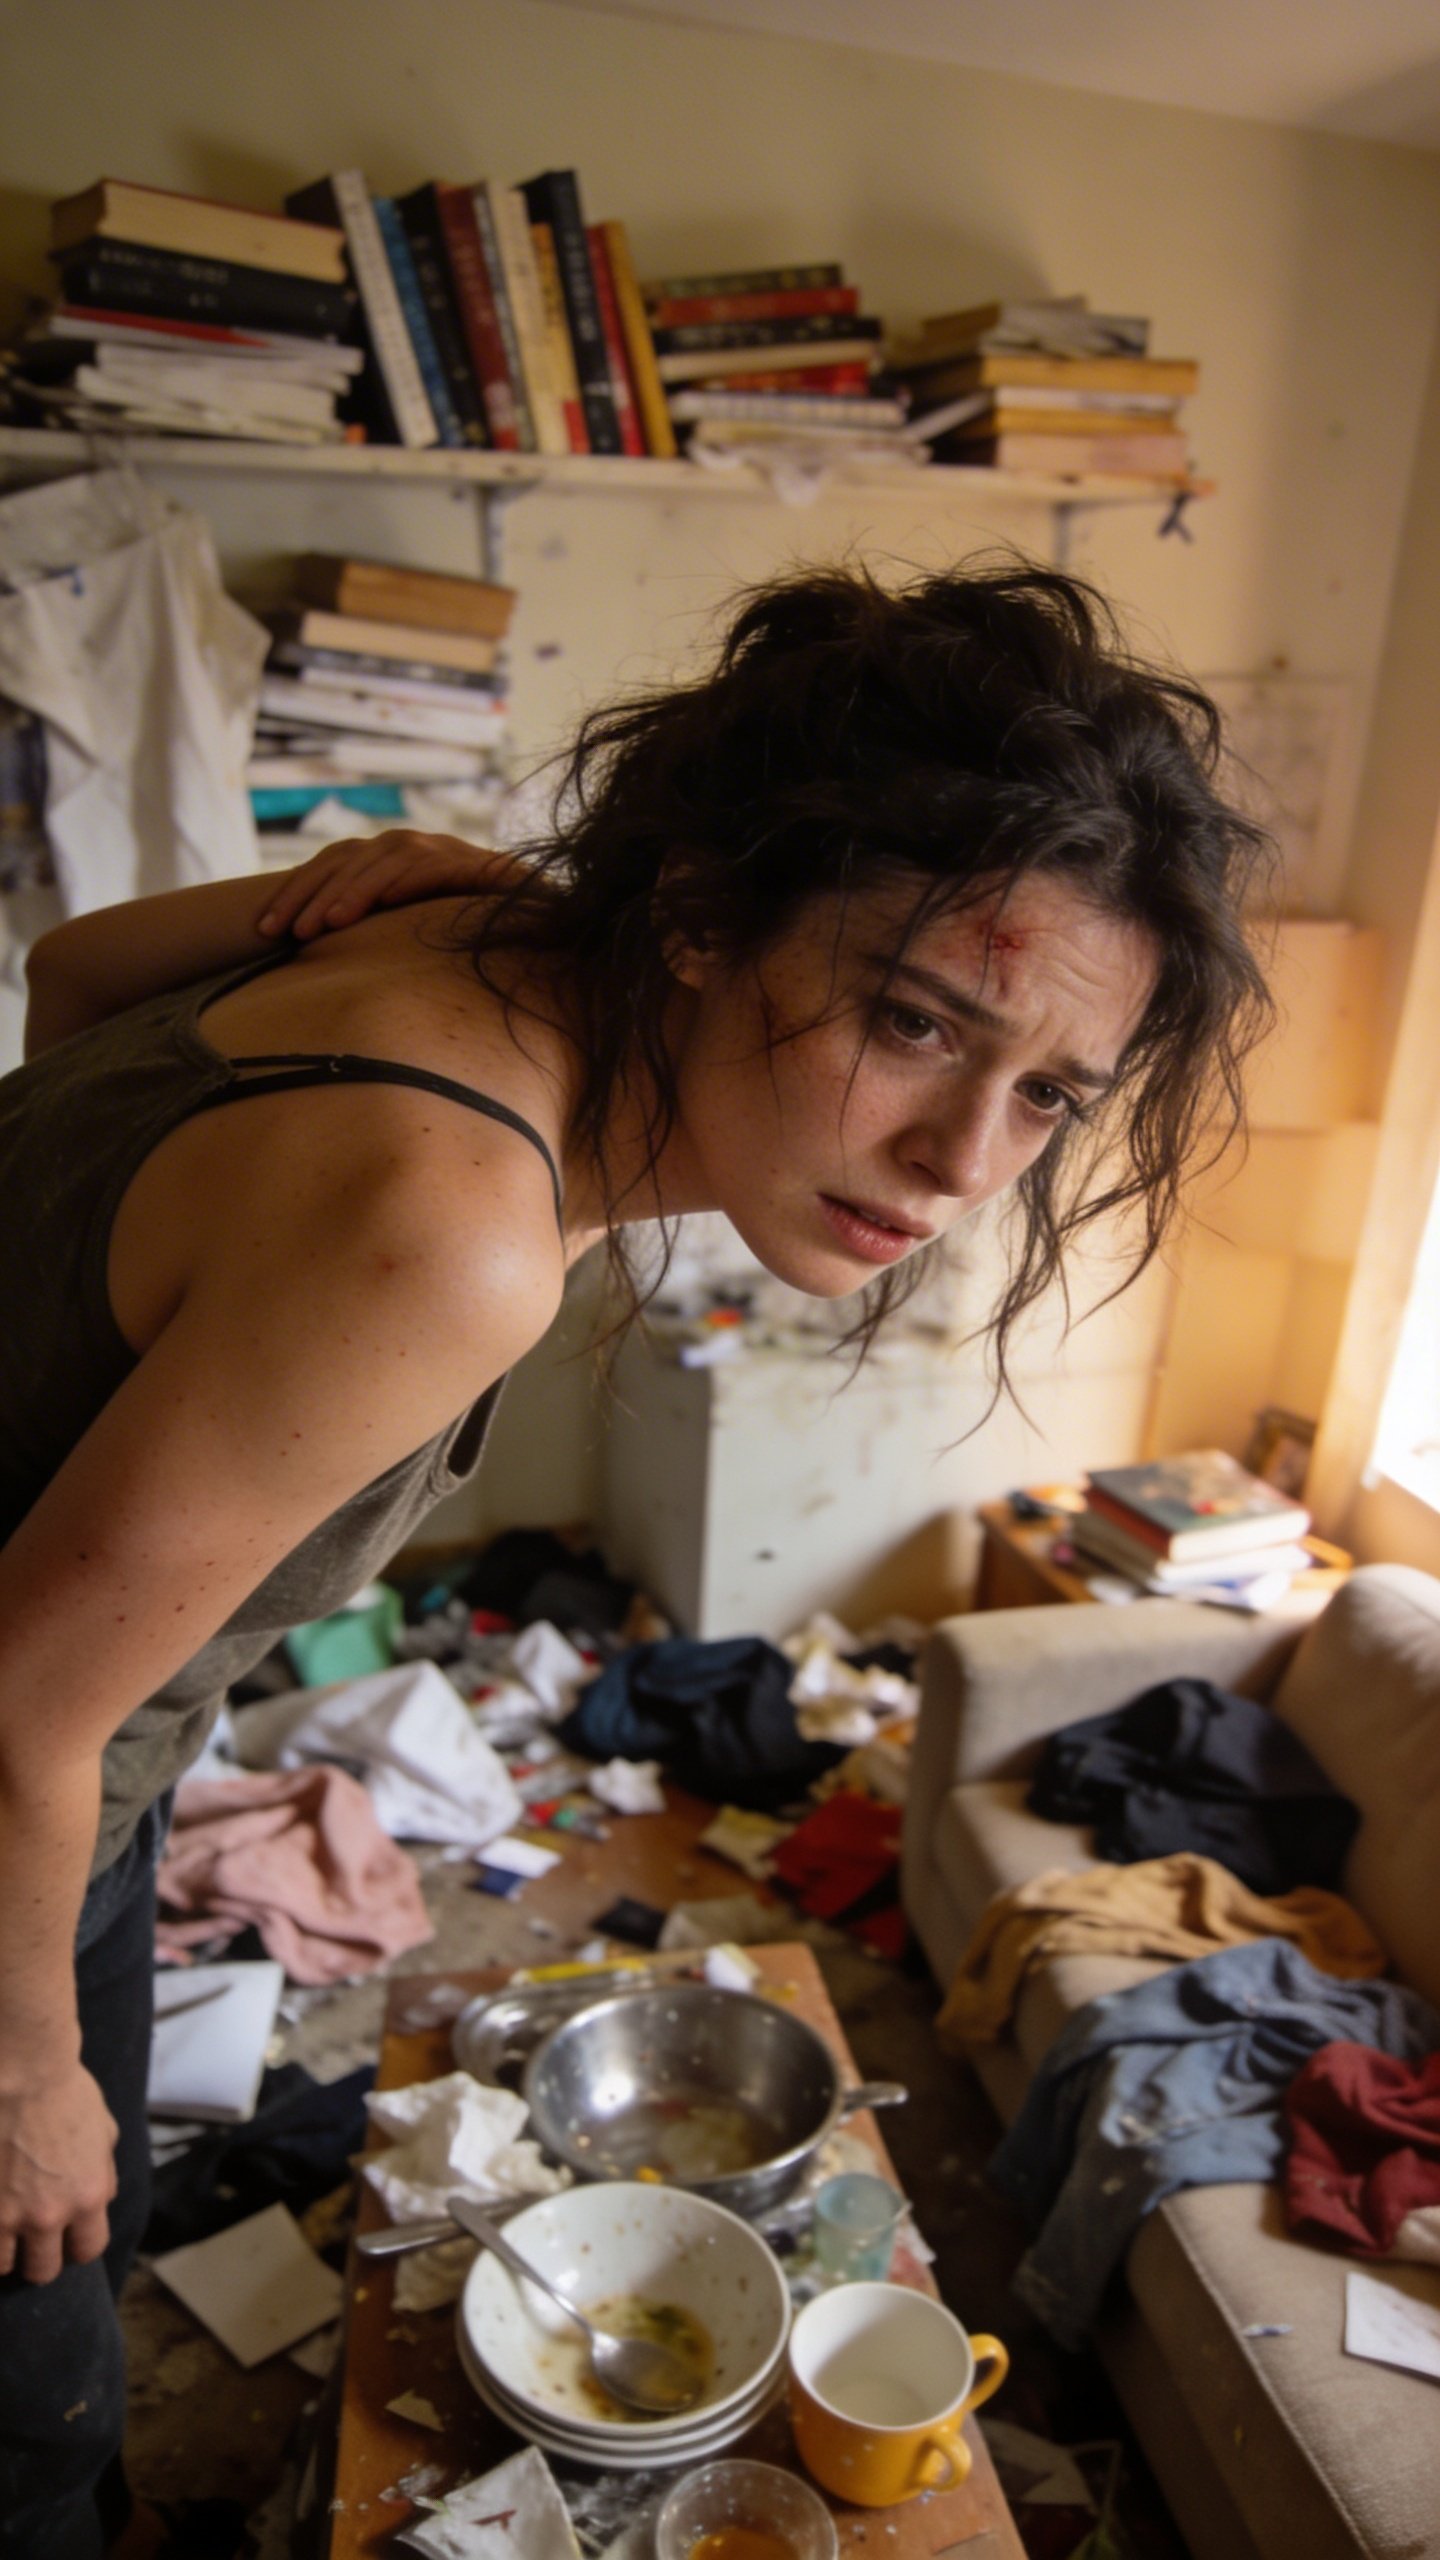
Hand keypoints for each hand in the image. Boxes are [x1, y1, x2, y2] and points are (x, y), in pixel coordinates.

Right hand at [0, 2062, 117, 2282]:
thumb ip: (103, 2170)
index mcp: (87, 2197)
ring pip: (3, 2266)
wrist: (23, 2070)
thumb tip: (101, 2195)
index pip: (89, 2250)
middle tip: (29, 2238)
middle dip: (39, 2258)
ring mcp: (7, 2213)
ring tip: (2, 2230)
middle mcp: (48, 2214)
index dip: (77, 2245)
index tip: (65, 2237)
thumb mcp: (103, 2129)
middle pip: (44, 2270)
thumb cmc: (65, 2089)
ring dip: (4, 2252)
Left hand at [255, 832, 519, 942]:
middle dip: (311, 895)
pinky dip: (406, 879)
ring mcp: (440, 850)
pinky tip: (385, 901)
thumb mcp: (406, 932)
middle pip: (346, 860)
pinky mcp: (473, 863)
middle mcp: (407, 846)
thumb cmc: (466, 929)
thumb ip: (369, 934)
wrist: (534, 913)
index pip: (328, 866)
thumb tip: (309, 965)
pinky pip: (431, 866)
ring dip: (352, 891)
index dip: (293, 892)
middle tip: (286, 932)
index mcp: (384, 859)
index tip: (263, 930)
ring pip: (384, 861)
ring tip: (327, 925)